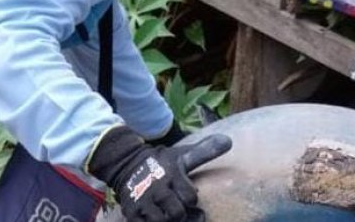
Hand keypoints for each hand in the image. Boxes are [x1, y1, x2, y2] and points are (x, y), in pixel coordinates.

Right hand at [87, 125, 230, 221]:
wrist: (126, 163)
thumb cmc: (161, 163)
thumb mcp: (181, 155)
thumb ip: (205, 151)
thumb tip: (229, 141)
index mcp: (171, 176)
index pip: (190, 197)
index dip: (192, 198)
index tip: (189, 195)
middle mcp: (157, 190)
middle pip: (177, 214)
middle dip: (182, 214)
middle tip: (180, 210)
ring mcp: (143, 202)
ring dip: (168, 221)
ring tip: (168, 215)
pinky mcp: (131, 212)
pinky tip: (155, 218)